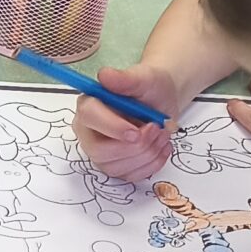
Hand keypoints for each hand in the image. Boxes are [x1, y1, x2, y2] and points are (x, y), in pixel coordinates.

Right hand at [72, 66, 180, 180]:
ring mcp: (100, 152)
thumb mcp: (144, 77)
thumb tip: (104, 75)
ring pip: (116, 167)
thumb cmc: (150, 88)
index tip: (137, 131)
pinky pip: (131, 176)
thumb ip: (125, 78)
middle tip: (156, 129)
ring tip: (161, 134)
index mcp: (89, 106)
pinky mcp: (115, 166)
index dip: (113, 128)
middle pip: (100, 151)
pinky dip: (152, 164)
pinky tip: (160, 147)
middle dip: (135, 146)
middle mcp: (88, 131)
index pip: (90, 118)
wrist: (161, 101)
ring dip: (147, 154)